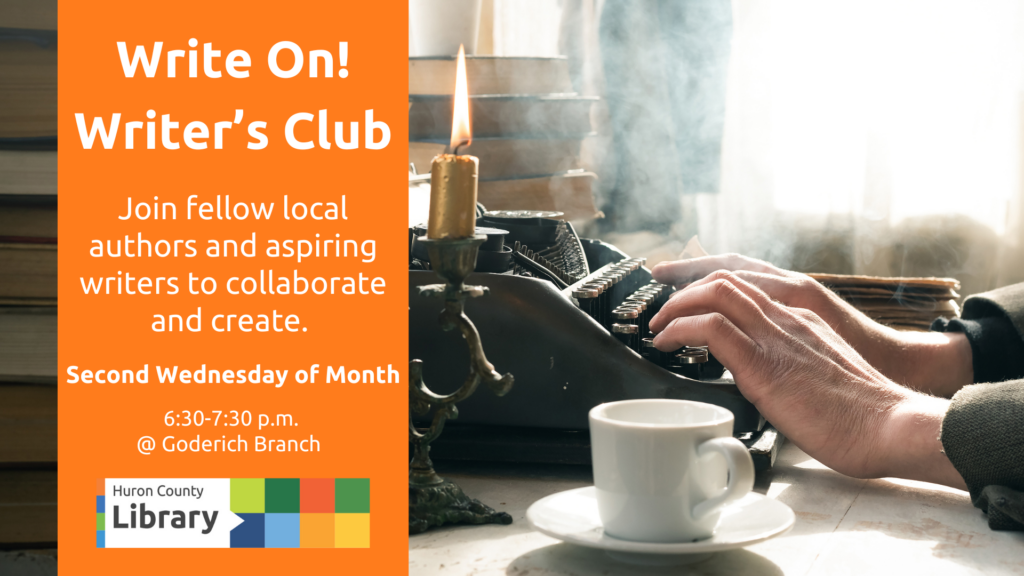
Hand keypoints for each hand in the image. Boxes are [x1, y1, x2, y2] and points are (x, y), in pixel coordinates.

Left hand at [648, 270, 965, 487]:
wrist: (890, 426)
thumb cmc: (861, 418)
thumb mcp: (821, 378)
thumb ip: (792, 369)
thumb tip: (762, 384)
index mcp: (801, 322)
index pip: (745, 288)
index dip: (707, 290)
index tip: (683, 303)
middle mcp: (787, 319)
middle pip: (725, 279)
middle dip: (683, 287)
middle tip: (660, 310)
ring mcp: (776, 337)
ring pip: (714, 292)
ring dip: (675, 306)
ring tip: (658, 327)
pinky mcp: (764, 363)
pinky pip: (710, 327)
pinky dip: (679, 329)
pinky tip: (666, 343)